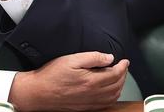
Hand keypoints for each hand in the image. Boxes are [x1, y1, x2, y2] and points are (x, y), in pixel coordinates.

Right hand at [8, 52, 128, 111]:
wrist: (38, 93)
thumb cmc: (52, 75)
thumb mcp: (71, 59)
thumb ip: (92, 57)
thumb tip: (109, 58)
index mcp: (91, 81)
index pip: (115, 74)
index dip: (123, 66)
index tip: (124, 61)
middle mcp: (93, 94)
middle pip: (117, 86)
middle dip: (123, 75)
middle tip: (123, 67)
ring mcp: (90, 103)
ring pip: (113, 97)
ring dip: (119, 87)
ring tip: (118, 78)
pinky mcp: (85, 108)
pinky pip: (105, 104)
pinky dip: (112, 97)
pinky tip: (109, 91)